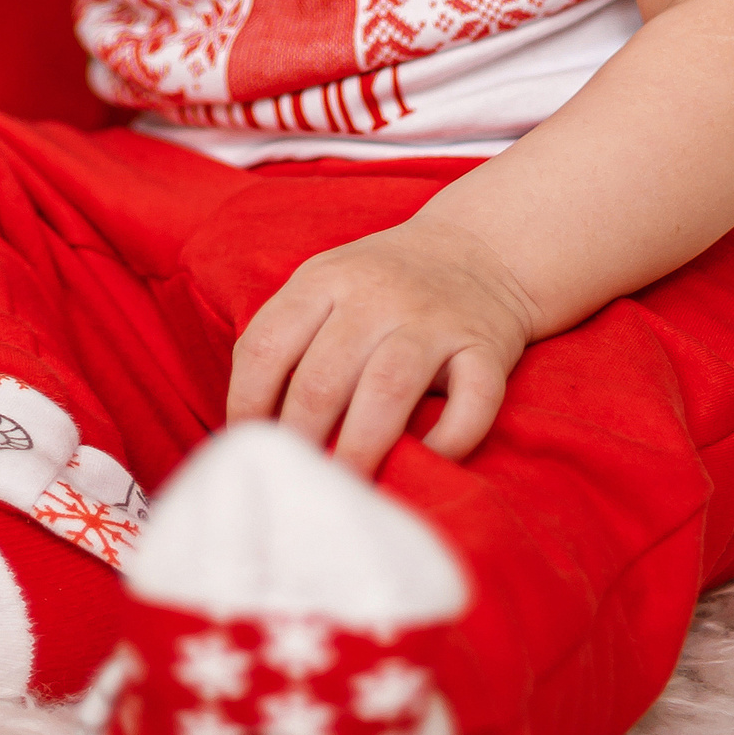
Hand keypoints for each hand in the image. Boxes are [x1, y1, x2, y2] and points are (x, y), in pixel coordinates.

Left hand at [225, 216, 538, 474]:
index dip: (247, 405)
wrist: (480, 247)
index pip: (265, 346)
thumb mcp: (325, 283)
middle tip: (297, 481)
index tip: (252, 446)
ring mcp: (434, 319)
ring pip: (388, 387)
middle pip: (322, 377)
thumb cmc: (383, 283)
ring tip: (346, 486)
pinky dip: (451, 437)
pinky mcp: (486, 345)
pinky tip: (430, 459)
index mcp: (323, 279)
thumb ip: (290, 337)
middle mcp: (376, 295)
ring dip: (360, 446)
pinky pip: (473, 397)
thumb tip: (250, 428)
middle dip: (301, 440)